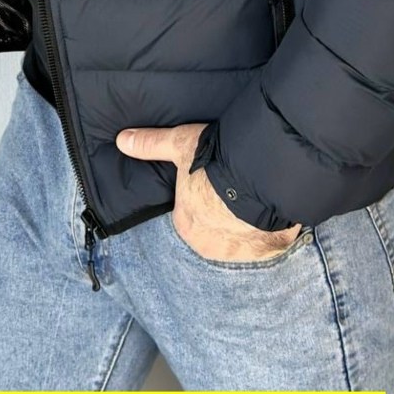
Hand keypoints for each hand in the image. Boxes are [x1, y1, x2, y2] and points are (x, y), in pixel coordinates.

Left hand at [115, 123, 301, 260]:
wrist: (260, 176)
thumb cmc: (215, 162)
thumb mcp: (180, 145)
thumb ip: (151, 145)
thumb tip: (121, 140)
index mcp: (185, 225)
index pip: (189, 214)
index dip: (201, 197)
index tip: (213, 184)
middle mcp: (208, 246)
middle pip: (213, 230)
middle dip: (223, 216)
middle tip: (235, 192)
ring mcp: (238, 253)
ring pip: (239, 239)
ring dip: (245, 226)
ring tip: (255, 202)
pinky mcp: (266, 253)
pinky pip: (264, 244)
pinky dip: (268, 233)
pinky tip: (271, 215)